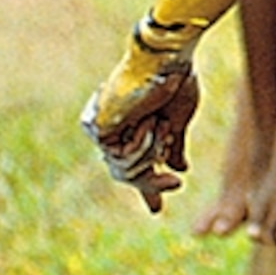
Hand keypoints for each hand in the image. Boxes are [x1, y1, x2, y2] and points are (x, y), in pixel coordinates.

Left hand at [82, 57, 199, 212]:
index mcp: (136, 128)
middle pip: (128, 174)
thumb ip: (173, 148)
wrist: (169, 63)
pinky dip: (140, 143)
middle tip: (173, 185)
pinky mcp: (97, 127)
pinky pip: (121, 156)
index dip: (148, 187)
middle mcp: (118, 130)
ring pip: (125, 169)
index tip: (157, 210)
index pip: (137, 166)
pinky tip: (148, 123)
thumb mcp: (178, 123)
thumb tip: (177, 170)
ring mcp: (106, 129)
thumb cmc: (176, 84)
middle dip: (151, 184)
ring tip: (161, 126)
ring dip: (151, 151)